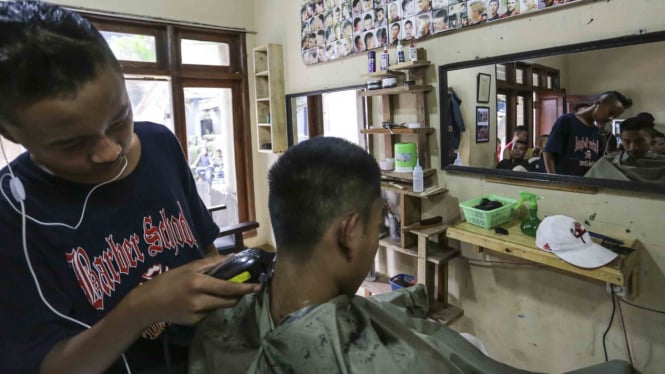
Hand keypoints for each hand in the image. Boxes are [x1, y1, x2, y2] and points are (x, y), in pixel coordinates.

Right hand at [126, 255, 260, 326]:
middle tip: (241, 289)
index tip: (258, 287)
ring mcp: (196, 314)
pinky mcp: (193, 323)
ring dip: (222, 300)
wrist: (148, 303)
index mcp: (197, 282)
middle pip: (228, 301)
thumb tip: (233, 257)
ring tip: (210, 292)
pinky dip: (209, 307)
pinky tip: (196, 302)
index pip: (227, 287)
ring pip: (220, 307)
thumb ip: (212, 263)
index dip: (245, 288)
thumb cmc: (169, 280)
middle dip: (238, 296)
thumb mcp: (189, 267)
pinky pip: (209, 313)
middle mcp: (198, 300)